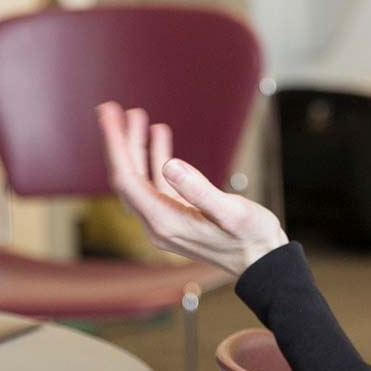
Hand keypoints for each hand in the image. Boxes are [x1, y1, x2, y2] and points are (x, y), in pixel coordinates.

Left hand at [97, 101, 287, 276]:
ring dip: (136, 147)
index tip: (108, 116)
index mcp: (165, 221)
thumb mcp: (232, 212)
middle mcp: (158, 223)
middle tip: (111, 109)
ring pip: (140, 179)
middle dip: (118, 142)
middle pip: (127, 178)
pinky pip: (156, 184)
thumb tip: (169, 165)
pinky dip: (155, 158)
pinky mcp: (175, 216)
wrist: (263, 262)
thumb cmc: (252, 238)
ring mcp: (165, 220)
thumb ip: (199, 190)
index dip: (115, 146)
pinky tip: (159, 136)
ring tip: (136, 115)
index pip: (126, 180)